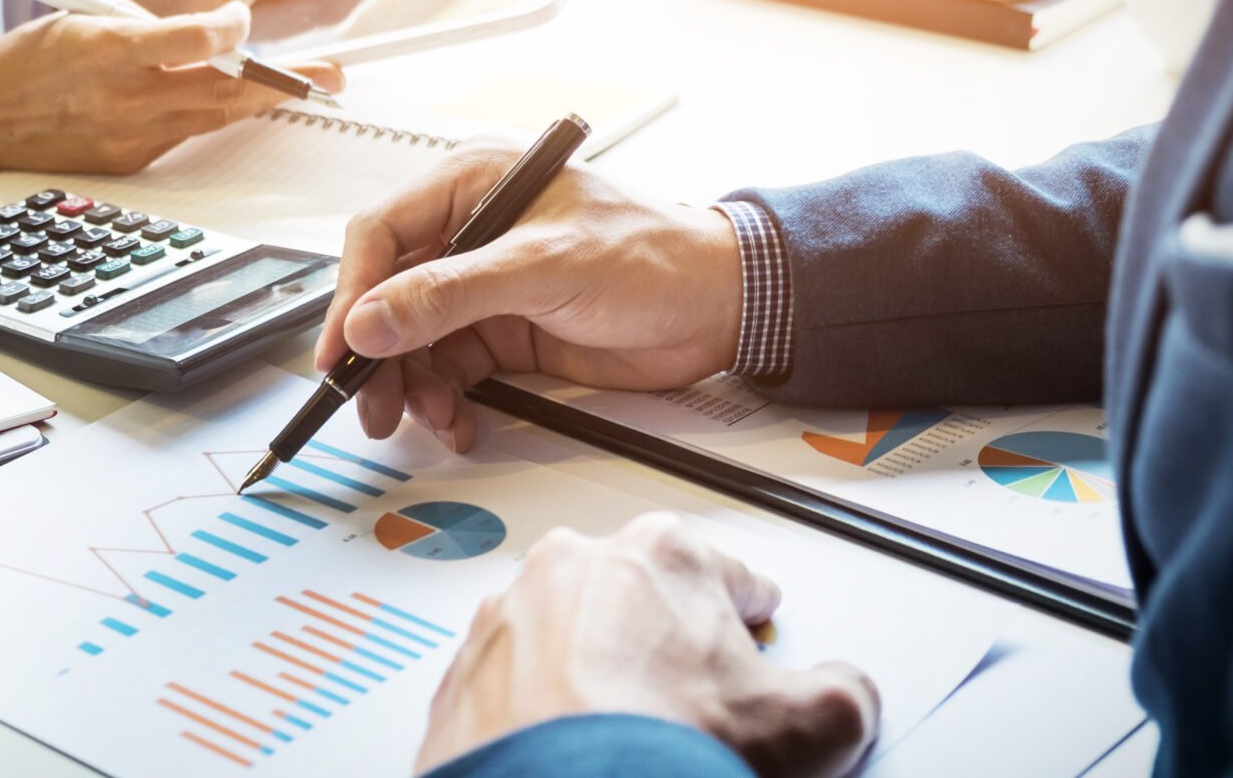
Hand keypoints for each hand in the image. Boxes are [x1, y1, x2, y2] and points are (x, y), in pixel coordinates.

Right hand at [0, 2, 340, 174]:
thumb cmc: (26, 61)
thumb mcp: (80, 20)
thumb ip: (143, 25)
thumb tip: (205, 31)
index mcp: (108, 48)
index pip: (184, 39)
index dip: (225, 31)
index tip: (246, 20)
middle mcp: (123, 96)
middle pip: (218, 89)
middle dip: (282, 82)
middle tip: (331, 74)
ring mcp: (130, 135)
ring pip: (212, 117)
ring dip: (264, 102)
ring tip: (311, 88)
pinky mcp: (131, 160)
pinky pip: (187, 135)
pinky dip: (215, 117)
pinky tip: (244, 105)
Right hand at [314, 138, 744, 450]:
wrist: (721, 306)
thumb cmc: (653, 254)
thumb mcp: (544, 268)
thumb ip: (450, 295)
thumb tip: (372, 320)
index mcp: (471, 184)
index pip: (380, 237)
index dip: (351, 296)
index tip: (341, 351)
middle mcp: (469, 232)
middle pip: (388, 296)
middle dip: (379, 355)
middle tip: (374, 405)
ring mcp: (484, 286)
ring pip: (413, 341)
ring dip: (412, 386)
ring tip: (429, 418)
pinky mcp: (504, 331)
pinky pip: (450, 369)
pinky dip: (446, 400)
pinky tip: (458, 420)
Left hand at [416, 516, 878, 777]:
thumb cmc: (663, 752)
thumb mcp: (813, 725)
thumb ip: (844, 690)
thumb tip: (843, 690)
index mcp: (663, 553)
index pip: (731, 576)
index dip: (751, 617)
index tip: (751, 633)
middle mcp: (575, 566)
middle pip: (641, 600)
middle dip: (664, 643)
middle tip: (687, 705)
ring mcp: (509, 615)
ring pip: (568, 634)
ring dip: (591, 671)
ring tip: (621, 734)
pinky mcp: (463, 671)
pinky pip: (512, 683)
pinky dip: (536, 710)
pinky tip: (566, 750)